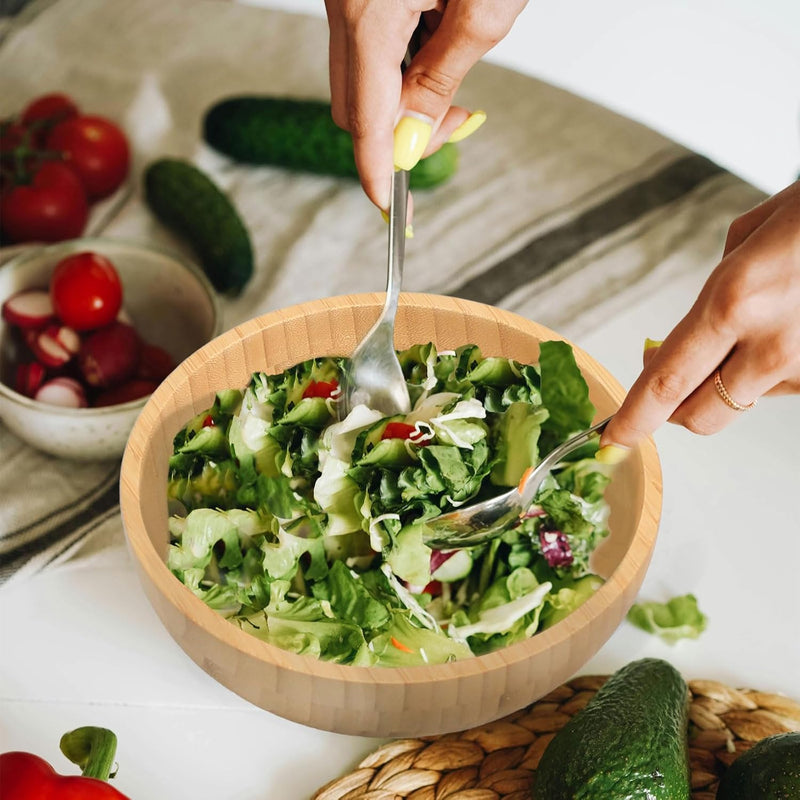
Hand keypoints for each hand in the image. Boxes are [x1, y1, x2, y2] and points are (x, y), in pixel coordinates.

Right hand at [324, 0, 526, 209]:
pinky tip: (438, 43)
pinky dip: (399, 65)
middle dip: (398, 134)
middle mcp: (345, 5)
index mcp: (368, 12)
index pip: (364, 117)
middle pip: (352, 106)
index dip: (377, 169)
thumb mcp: (482, 10)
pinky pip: (368, 50)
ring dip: (401, 97)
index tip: (390, 205)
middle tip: (451, 125)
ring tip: (454, 72)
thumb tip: (413, 138)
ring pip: (360, 81)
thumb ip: (442, 79)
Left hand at [601, 179, 799, 453]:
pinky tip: (789, 327)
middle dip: (674, 411)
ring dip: (731, 382)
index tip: (614, 438)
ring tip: (757, 327)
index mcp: (732, 301)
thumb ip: (712, 294)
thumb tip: (687, 335)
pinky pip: (786, 387)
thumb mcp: (750, 235)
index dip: (635, 418)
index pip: (666, 382)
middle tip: (670, 389)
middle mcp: (770, 343)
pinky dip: (772, 369)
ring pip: (745, 402)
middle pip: (700, 416)